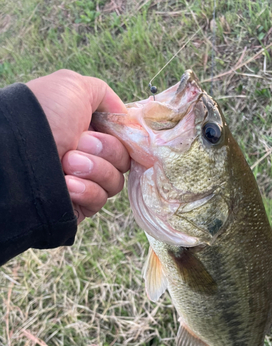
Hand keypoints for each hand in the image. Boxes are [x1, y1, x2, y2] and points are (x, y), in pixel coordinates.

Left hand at [26, 69, 129, 222]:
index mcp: (88, 130)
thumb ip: (104, 95)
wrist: (18, 152)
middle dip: (105, 150)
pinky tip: (67, 184)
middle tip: (78, 143)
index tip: (122, 133)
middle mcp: (88, 155)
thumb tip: (125, 118)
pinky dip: (86, 190)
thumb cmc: (43, 115)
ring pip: (114, 182)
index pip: (124, 139)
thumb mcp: (73, 86)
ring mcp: (84, 181)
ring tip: (66, 163)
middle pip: (123, 160)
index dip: (126, 137)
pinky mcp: (79, 204)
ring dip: (95, 169)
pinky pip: (99, 200)